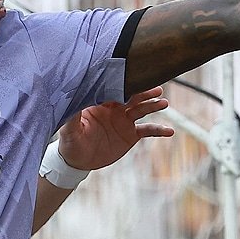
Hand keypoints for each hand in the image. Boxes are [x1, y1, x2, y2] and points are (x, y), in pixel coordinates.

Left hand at [57, 86, 173, 169]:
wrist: (78, 160)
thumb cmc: (70, 141)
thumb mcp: (69, 129)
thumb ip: (73, 115)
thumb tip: (73, 100)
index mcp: (101, 102)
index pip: (115, 89)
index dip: (125, 84)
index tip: (135, 78)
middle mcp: (115, 109)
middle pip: (132, 96)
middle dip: (144, 92)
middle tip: (156, 88)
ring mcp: (124, 121)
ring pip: (142, 109)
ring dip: (153, 106)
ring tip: (163, 103)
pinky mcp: (131, 135)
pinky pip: (148, 130)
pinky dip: (159, 130)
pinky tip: (170, 131)